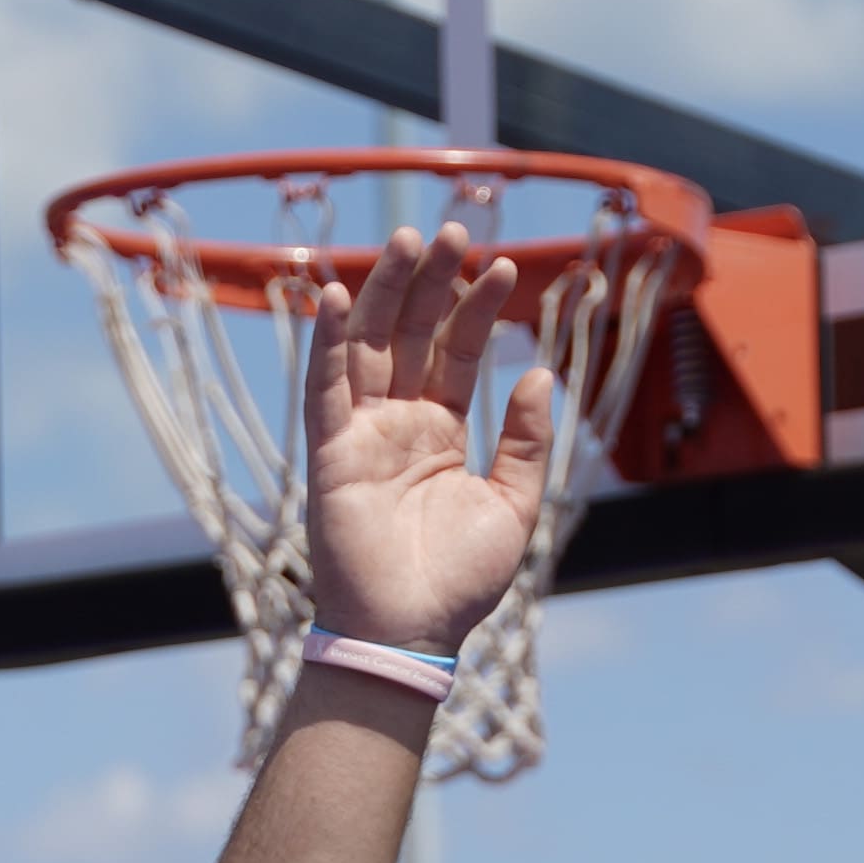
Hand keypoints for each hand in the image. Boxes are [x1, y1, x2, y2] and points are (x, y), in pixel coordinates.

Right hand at [294, 225, 559, 659]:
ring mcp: (361, 434)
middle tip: (450, 230)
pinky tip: (335, 293)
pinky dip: (327, 341)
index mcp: (440, 432)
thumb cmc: (460, 581)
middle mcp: (398, 424)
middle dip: (430, 282)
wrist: (411, 632)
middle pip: (411, 335)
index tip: (503, 268)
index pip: (456, 353)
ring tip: (406, 240)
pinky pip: (324, 388)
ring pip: (368, 346)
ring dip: (383, 291)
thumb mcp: (514, 504)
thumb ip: (525, 440)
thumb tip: (539, 373)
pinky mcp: (329, 454)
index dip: (476, 309)